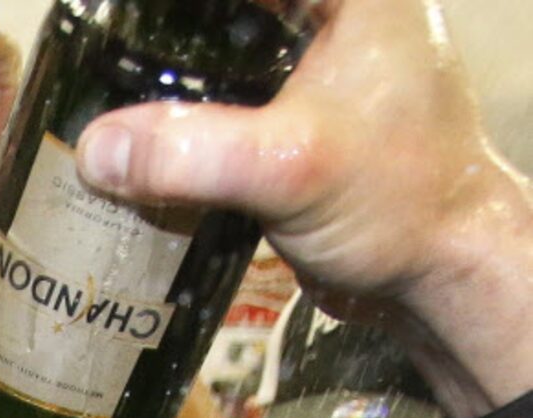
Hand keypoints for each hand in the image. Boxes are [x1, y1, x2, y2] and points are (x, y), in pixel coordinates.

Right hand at [72, 0, 522, 330]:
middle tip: (94, 73)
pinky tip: (139, 154)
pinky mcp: (291, 123)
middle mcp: (330, 15)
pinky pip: (220, 108)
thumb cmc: (402, 202)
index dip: (166, 15)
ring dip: (161, 88)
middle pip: (218, 20)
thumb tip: (95, 151)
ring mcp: (310, 69)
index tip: (107, 33)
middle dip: (157, 46)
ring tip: (100, 110)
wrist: (438, 275)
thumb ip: (193, 154)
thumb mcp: (291, 168)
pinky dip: (180, 128)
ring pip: (214, 58)